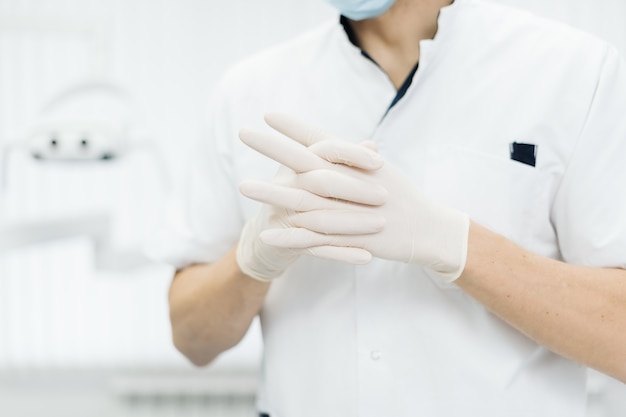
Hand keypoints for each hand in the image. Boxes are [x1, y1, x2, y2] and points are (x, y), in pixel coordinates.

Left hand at [240, 113, 469, 281]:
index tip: (268, 114)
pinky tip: (264, 234)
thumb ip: (353, 158)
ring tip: (242, 186)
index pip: (322, 139)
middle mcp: (352, 182)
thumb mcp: (380, 172)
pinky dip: (289, 236)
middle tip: (243, 132)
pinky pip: (314, 238)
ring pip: (303, 200)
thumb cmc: (402, 197)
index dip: (295, 126)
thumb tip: (330, 146)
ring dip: (271, 193)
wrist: (428, 230)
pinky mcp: (351, 238)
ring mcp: (351, 211)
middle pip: (306, 162)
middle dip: (274, 147)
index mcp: (359, 164)